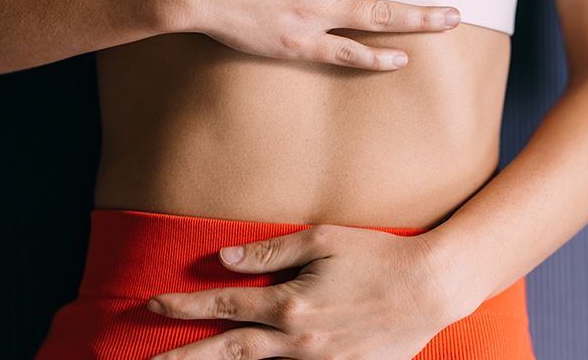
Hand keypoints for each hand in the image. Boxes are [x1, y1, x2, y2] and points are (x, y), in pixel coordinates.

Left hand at [145, 225, 481, 359]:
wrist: (434, 289)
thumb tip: (223, 261)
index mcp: (291, 304)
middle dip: (185, 357)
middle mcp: (299, 341)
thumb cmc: (379, 255)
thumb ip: (270, 252)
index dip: (185, 307)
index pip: (224, 306)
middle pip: (228, 350)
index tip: (153, 306)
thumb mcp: (323, 239)